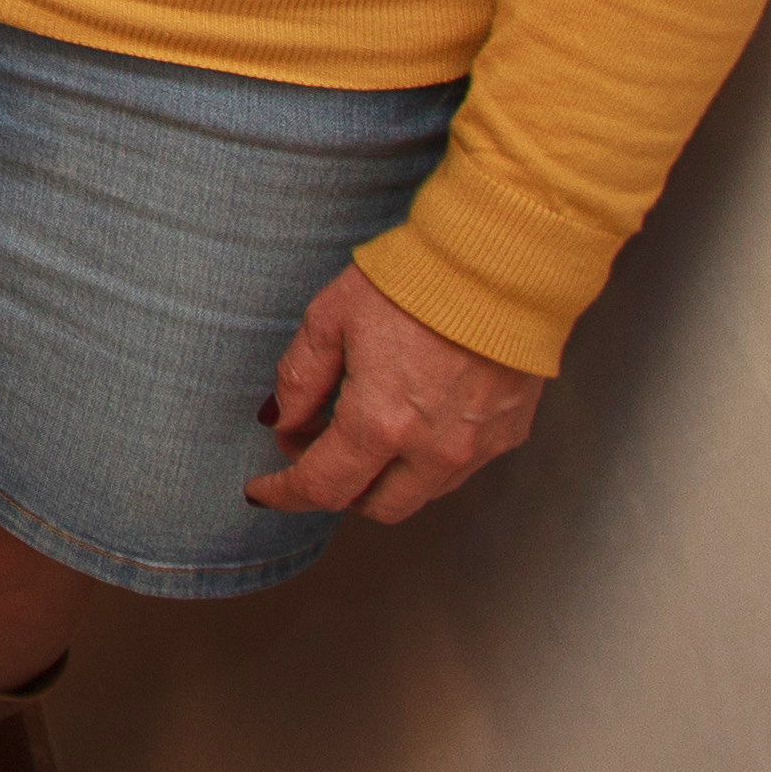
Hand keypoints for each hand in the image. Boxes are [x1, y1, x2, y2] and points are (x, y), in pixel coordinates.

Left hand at [249, 262, 546, 521]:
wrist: (498, 265)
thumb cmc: (412, 283)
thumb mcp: (329, 318)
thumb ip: (300, 379)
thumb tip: (282, 422)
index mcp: (381, 423)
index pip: (323, 487)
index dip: (285, 494)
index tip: (263, 489)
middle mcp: (433, 451)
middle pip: (376, 506)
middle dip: (338, 488)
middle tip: (314, 447)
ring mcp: (476, 448)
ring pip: (420, 494)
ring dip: (383, 478)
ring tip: (363, 429)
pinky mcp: (508, 435)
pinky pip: (458, 470)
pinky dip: (425, 461)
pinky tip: (412, 420)